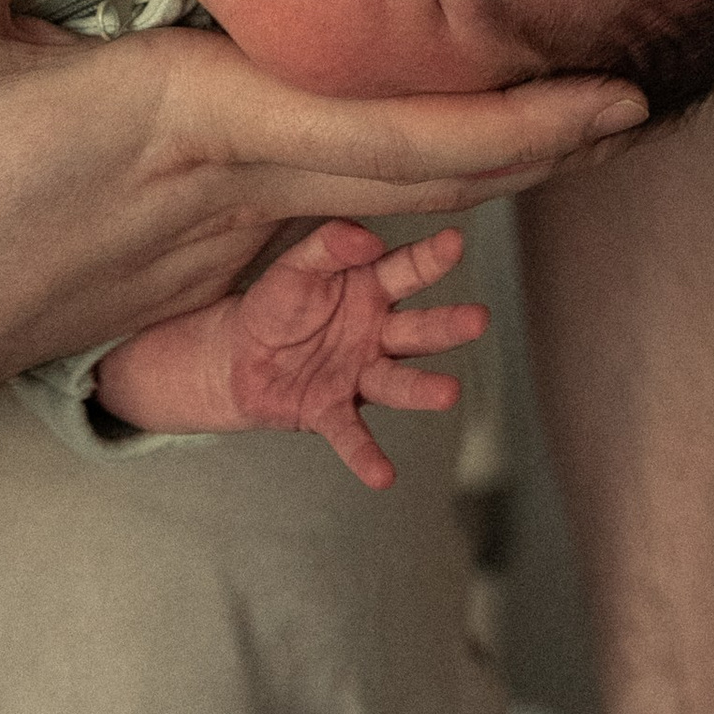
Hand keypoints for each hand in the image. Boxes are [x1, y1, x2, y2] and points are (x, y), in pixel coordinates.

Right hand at [0, 0, 641, 407]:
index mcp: (199, 126)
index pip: (397, 130)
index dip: (522, 121)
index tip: (620, 95)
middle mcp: (237, 197)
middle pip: (425, 176)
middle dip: (538, 145)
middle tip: (635, 100)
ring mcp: (222, 246)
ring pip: (381, 204)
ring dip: (471, 164)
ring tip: (552, 113)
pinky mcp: (194, 269)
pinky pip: (326, 219)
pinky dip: (395, 182)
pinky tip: (409, 145)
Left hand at [96, 221, 487, 481]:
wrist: (235, 358)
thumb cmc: (275, 305)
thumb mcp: (294, 266)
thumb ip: (327, 246)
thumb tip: (366, 237)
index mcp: (369, 290)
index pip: (406, 271)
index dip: (430, 257)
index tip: (454, 241)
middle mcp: (376, 335)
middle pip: (418, 330)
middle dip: (449, 326)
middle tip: (478, 318)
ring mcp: (358, 376)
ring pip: (396, 383)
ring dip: (422, 389)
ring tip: (449, 392)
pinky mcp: (332, 413)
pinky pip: (352, 435)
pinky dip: (367, 456)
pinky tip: (383, 476)